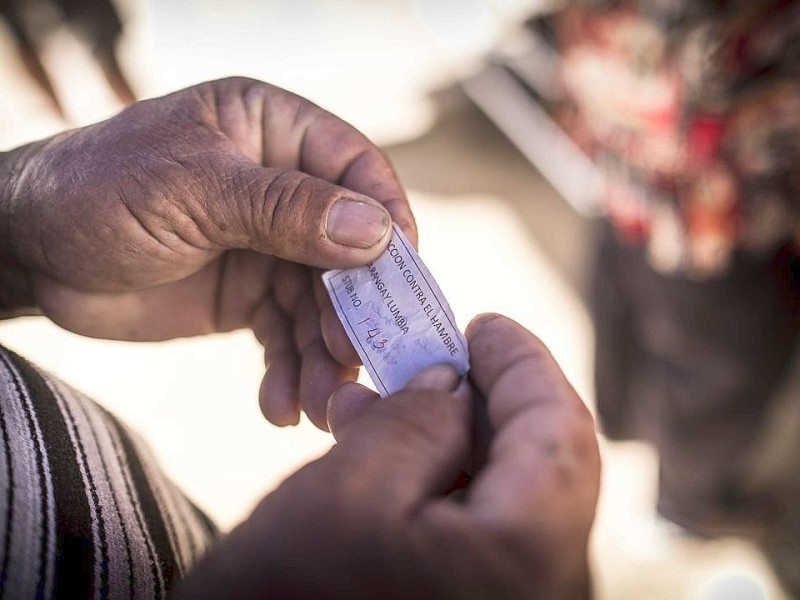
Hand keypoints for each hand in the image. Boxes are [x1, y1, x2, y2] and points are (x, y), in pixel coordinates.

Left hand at [0, 77, 415, 428]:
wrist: (30, 253)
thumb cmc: (96, 191)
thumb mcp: (192, 190)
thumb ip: (285, 209)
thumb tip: (377, 234)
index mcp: (273, 131)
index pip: (356, 169)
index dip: (387, 221)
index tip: (400, 276)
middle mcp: (282, 186)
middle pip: (347, 248)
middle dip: (351, 309)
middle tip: (350, 359)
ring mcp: (269, 244)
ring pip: (320, 302)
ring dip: (322, 356)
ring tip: (317, 404)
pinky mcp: (249, 296)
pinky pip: (284, 335)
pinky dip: (288, 371)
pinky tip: (281, 407)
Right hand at [177, 314, 600, 599]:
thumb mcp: (347, 493)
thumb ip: (415, 422)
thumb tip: (453, 384)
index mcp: (527, 555)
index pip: (559, 429)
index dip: (523, 363)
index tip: (482, 324)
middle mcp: (544, 590)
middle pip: (542, 462)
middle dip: (484, 397)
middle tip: (433, 355)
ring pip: (507, 495)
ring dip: (453, 438)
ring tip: (385, 401)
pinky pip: (479, 533)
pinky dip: (440, 484)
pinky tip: (385, 461)